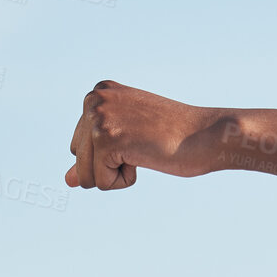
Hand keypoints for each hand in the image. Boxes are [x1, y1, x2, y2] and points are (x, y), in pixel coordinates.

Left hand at [65, 80, 222, 189]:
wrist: (210, 135)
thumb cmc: (177, 138)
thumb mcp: (128, 141)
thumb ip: (94, 156)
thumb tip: (67, 181)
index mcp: (98, 92)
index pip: (81, 145)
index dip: (113, 153)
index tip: (142, 135)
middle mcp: (93, 99)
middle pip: (78, 159)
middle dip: (110, 164)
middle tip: (145, 144)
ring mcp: (98, 118)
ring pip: (86, 175)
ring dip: (117, 174)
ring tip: (146, 150)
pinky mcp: (107, 140)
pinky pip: (101, 183)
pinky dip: (125, 180)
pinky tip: (146, 157)